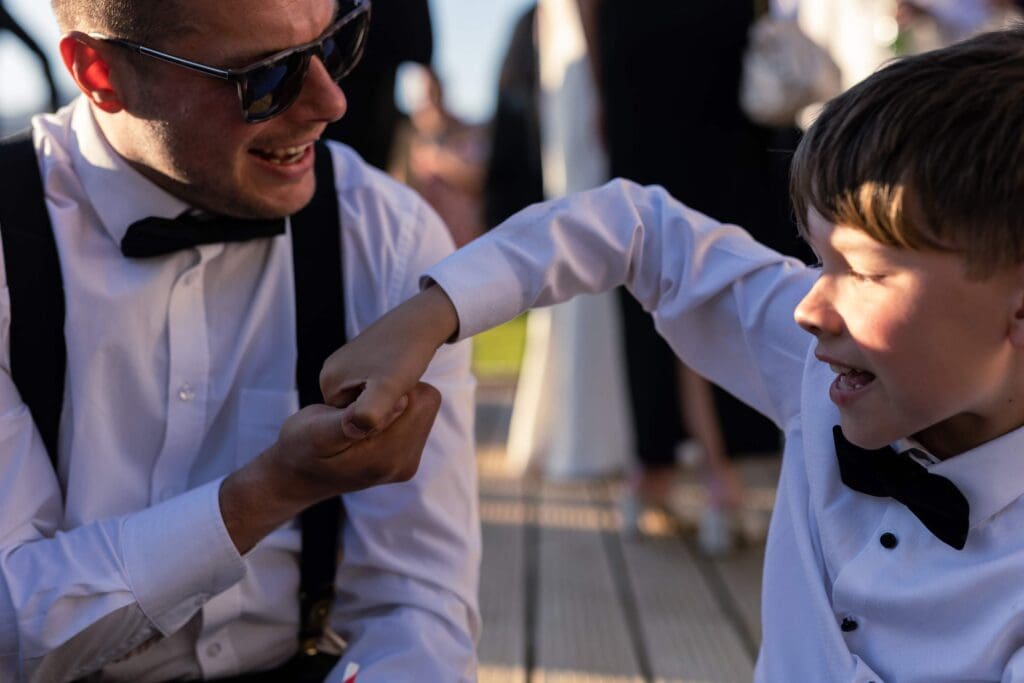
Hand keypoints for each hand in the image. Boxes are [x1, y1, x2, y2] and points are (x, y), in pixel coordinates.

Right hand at [220, 382, 441, 553]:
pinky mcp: (404, 459)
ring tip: (362, 410)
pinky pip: (414, 420)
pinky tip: (369, 418)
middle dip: (397, 393)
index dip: (394, 384)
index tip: (364, 390)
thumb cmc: (301, 448)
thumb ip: (354, 420)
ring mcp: (406, 463)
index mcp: (386, 456)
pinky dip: (395, 412)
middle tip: (360, 401)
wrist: (297, 476)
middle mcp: (403, 463)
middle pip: (425, 405)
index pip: (420, 400)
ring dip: (395, 401)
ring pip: (422, 410)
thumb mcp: (316, 431)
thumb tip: (395, 403)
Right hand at [319, 284, 458, 438]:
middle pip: (354, 412)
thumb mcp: (389, 387)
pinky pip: (370, 387)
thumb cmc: (407, 353)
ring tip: (401, 385)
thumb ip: (370, 413)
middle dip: (378, 410)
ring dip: (384, 400)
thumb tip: (352, 430)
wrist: (422, 320)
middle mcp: (330, 372)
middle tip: (400, 394)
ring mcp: (344, 365)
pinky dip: (386, 388)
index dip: (374, 421)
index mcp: (328, 382)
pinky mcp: (359, 360)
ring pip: (364, 401)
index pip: (347, 423)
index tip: (395, 402)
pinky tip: (401, 378)